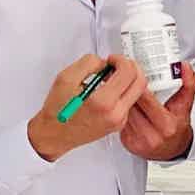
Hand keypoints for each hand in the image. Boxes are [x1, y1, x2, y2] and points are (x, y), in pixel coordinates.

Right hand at [28, 54, 146, 161]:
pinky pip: (130, 101)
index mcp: (103, 102)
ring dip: (129, 78)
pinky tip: (109, 88)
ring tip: (111, 75)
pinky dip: (124, 90)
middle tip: (117, 64)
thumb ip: (89, 63)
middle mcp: (115, 114)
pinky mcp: (119, 124)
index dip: (121, 60)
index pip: (128, 73)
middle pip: (140, 82)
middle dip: (131, 67)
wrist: (54, 135)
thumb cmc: (57, 111)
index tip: (111, 59)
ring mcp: (119, 121)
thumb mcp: (66, 78)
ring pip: (138, 92)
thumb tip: (105, 62)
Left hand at [120, 60, 194, 160]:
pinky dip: (120, 111)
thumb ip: (189, 83)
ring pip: (123, 112)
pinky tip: (122, 104)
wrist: (172, 149)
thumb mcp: (186, 104)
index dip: (138, 84)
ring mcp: (138, 142)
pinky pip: (120, 121)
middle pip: (132, 105)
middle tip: (123, 76)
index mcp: (167, 125)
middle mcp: (151, 136)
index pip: (146, 99)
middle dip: (128, 89)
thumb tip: (184, 66)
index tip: (134, 72)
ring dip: (121, 99)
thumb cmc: (178, 125)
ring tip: (122, 88)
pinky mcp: (128, 144)